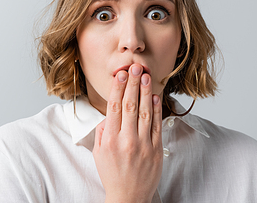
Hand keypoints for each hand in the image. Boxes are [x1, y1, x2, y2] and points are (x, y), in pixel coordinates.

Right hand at [93, 64, 162, 202]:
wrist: (129, 197)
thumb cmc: (112, 174)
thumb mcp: (98, 153)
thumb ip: (102, 131)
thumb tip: (109, 114)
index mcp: (109, 140)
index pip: (114, 107)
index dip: (117, 88)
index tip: (120, 74)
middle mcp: (126, 140)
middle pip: (130, 106)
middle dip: (132, 84)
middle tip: (134, 68)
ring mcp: (143, 145)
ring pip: (145, 112)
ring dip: (145, 92)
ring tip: (144, 76)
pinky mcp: (156, 150)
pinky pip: (157, 125)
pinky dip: (157, 109)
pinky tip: (155, 96)